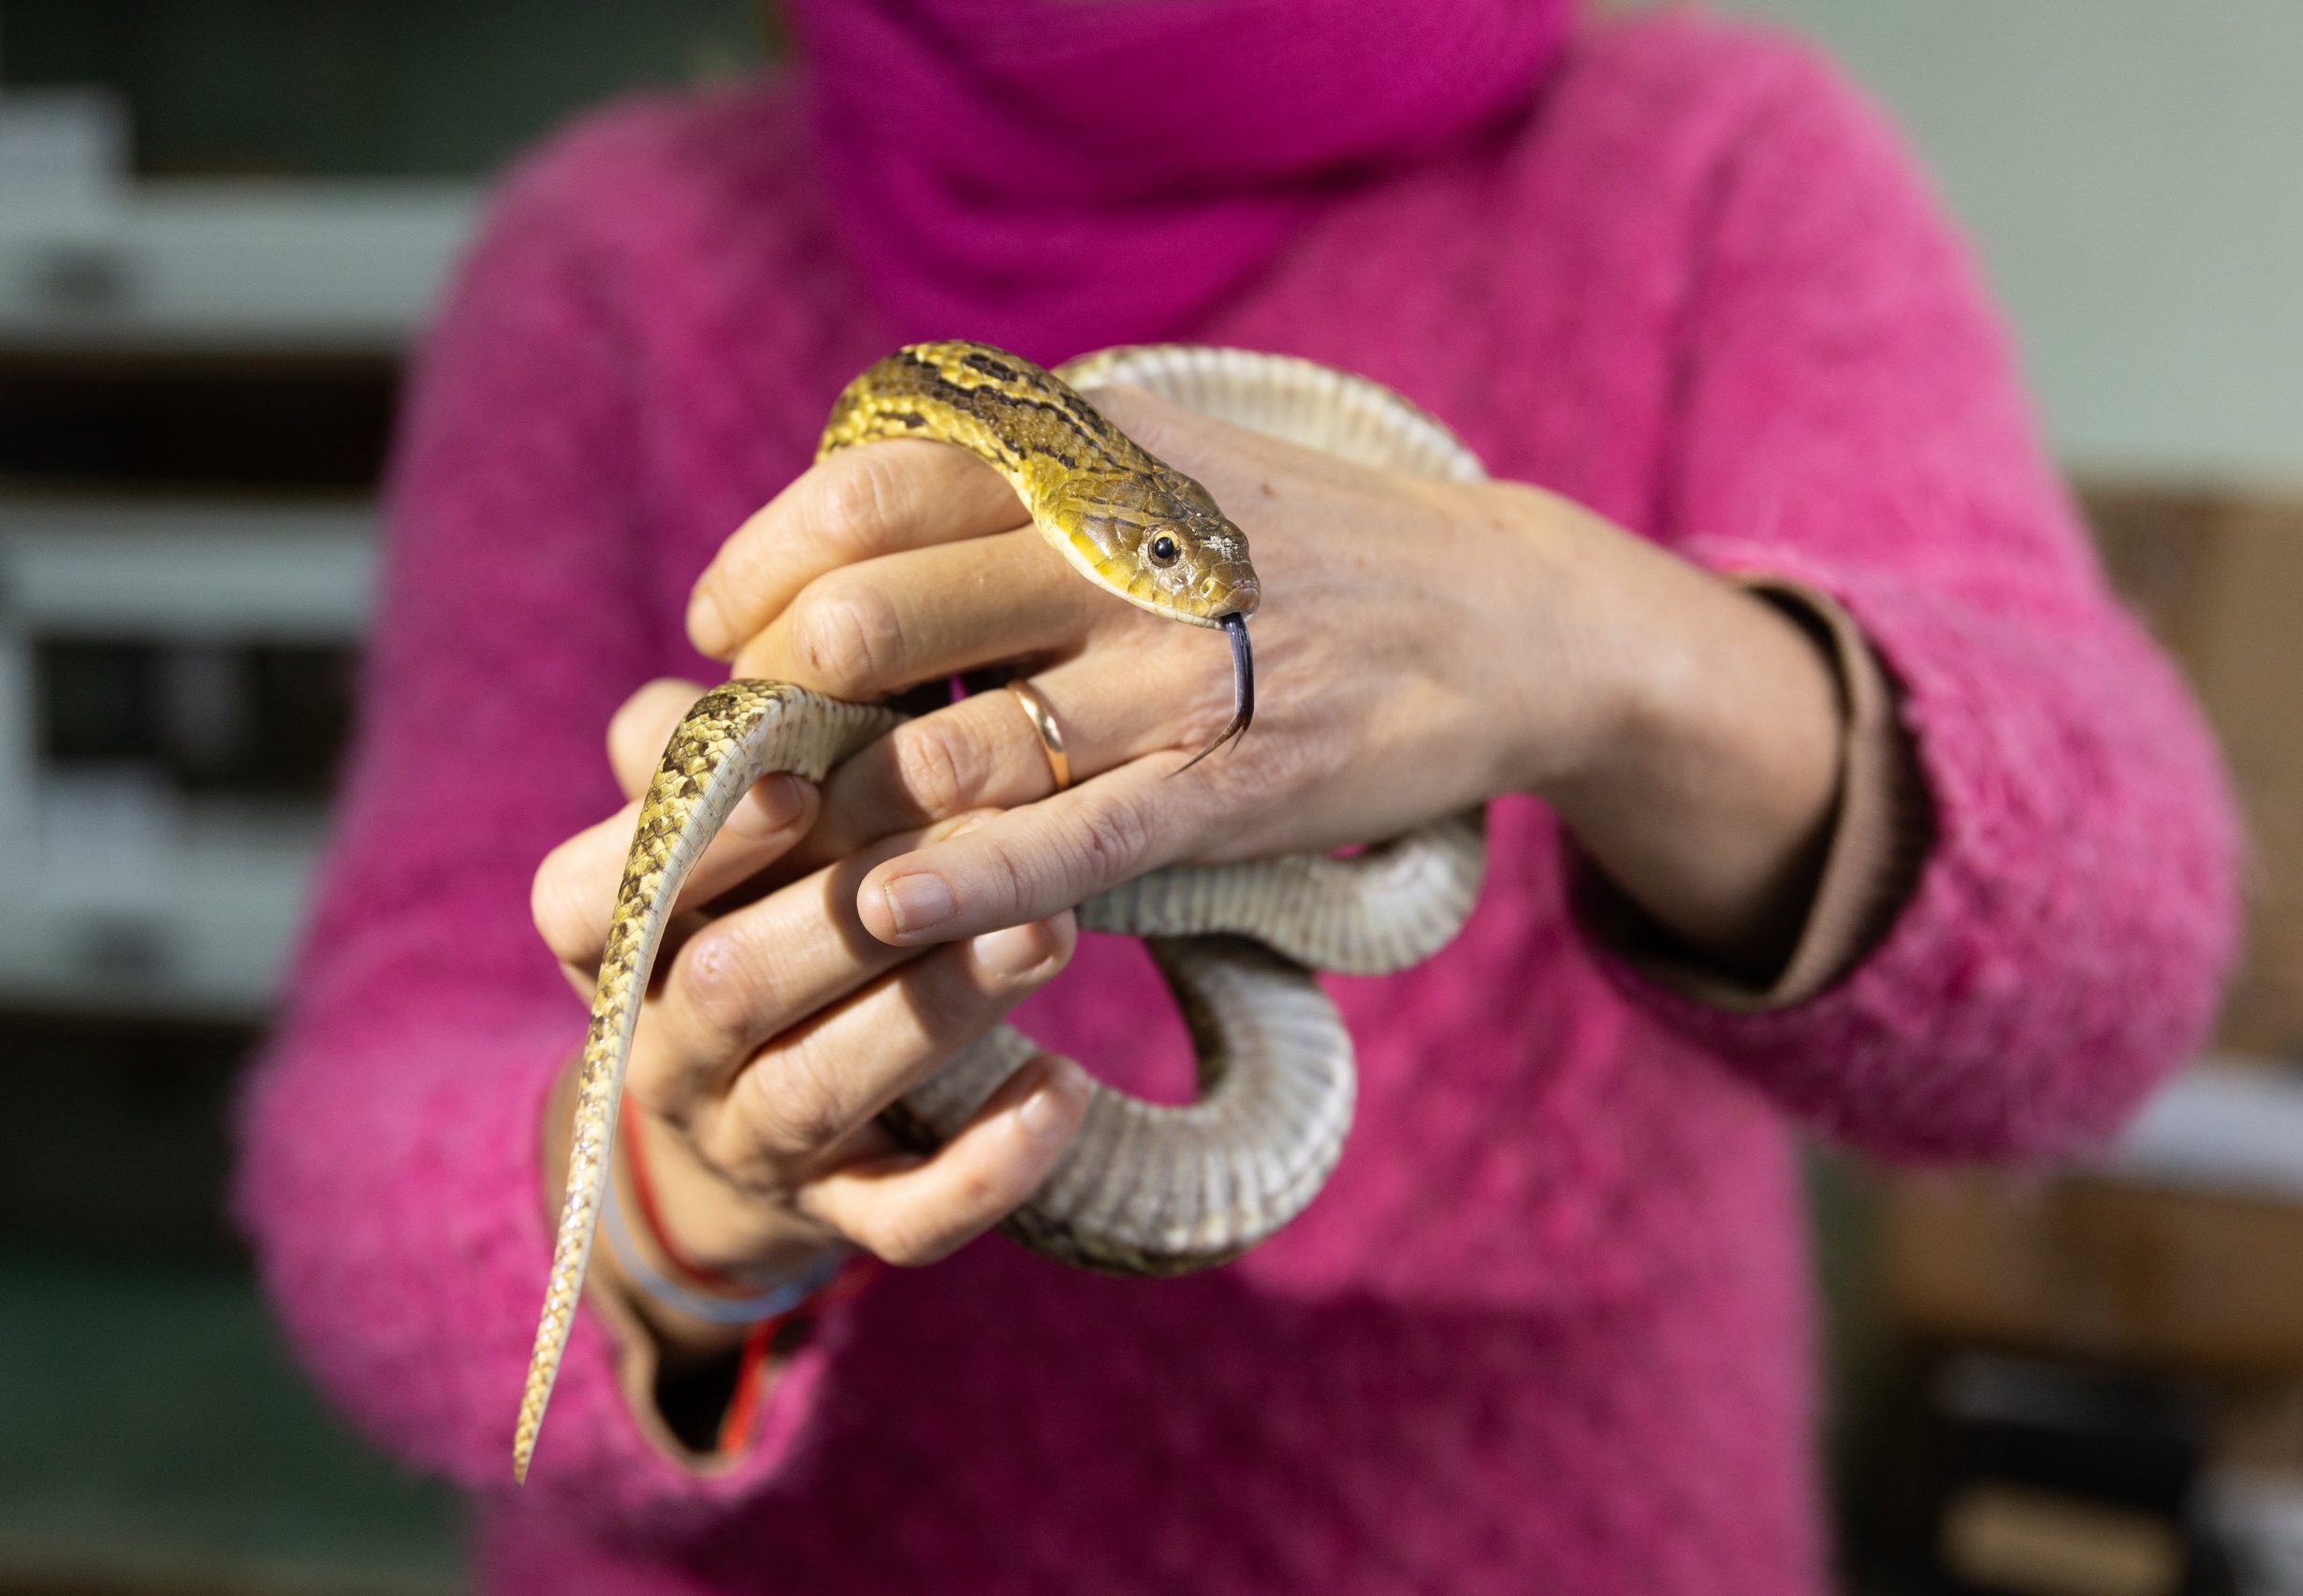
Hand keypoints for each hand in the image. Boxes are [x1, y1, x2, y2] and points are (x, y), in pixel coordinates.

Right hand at [530, 680, 1090, 1364]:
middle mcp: (657, 1049)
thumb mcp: (724, 826)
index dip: (688, 840)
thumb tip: (769, 635)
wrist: (756, 1116)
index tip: (792, 777)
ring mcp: (748, 1144)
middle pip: (723, 988)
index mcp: (610, 939)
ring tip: (1047, 931)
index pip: (587, 896)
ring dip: (933, 1010)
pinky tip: (1064, 1091)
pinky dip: (985, 1167)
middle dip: (845, 913)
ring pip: (818, 1092)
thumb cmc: (753, 903)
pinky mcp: (840, 1217)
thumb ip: (730, 744)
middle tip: (978, 838)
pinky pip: (903, 1220)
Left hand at [688, 385, 1843, 977]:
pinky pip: (1069, 841)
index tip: (722, 630)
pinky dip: (962, 878)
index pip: (870, 489)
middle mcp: (1128, 554)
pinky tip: (886, 905)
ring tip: (792, 843)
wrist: (1509, 612)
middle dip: (780, 698)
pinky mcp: (1234, 788)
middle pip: (879, 612)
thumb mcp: (1166, 459)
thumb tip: (839, 532)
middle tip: (751, 748)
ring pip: (954, 742)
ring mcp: (1183, 675)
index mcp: (1097, 456)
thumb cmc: (1303, 544)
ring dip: (845, 808)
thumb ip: (1018, 479)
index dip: (763, 564)